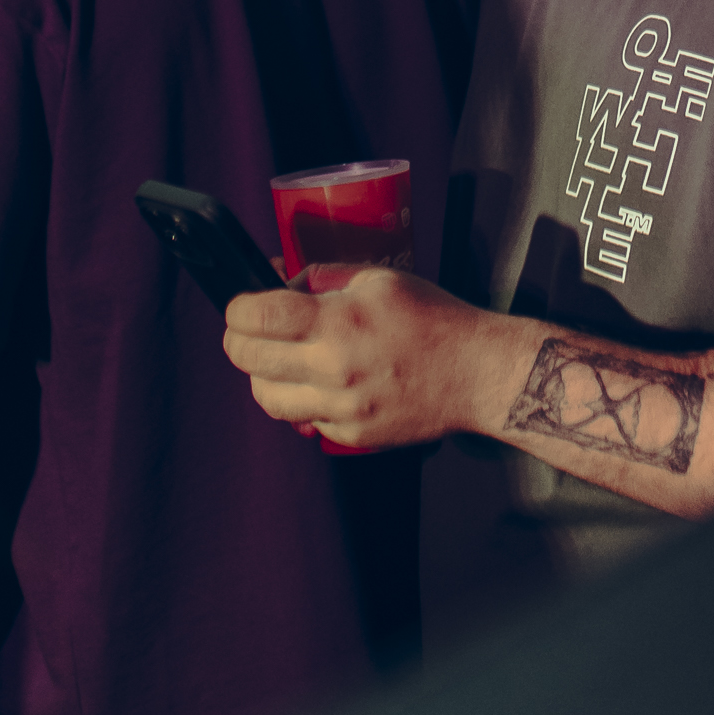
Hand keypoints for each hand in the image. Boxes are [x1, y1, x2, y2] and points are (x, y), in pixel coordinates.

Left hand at [223, 268, 489, 449]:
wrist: (476, 373)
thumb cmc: (433, 319)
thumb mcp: (378, 279)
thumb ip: (323, 278)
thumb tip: (280, 281)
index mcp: (339, 322)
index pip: (258, 317)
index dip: (238, 309)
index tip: (241, 306)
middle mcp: (334, 370)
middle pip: (249, 360)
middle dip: (239, 341)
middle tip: (247, 331)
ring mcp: (341, 410)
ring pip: (267, 398)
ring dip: (263, 375)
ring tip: (280, 360)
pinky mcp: (350, 436)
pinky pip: (303, 419)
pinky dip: (302, 400)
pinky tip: (321, 383)